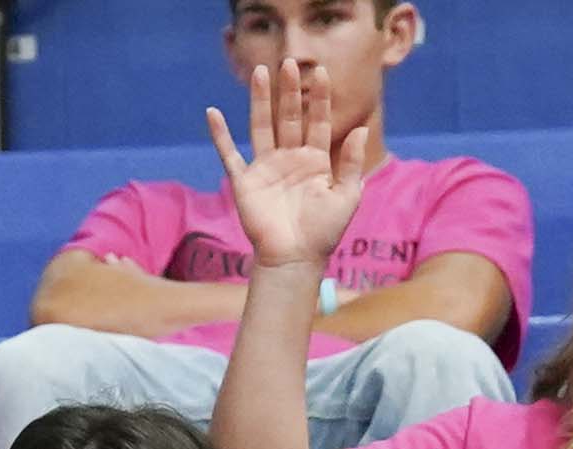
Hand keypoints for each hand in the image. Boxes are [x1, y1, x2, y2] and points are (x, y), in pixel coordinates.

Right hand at [202, 59, 371, 277]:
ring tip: (261, 72)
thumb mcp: (347, 196)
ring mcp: (266, 168)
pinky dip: (220, 135)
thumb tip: (359, 129)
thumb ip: (351, 163)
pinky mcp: (245, 182)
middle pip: (289, 116)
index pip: (318, 121)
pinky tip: (213, 113)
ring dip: (260, 100)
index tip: (322, 72)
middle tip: (290, 63)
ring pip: (262, 125)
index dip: (320, 98)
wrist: (294, 260)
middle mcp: (290, 159)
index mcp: (315, 161)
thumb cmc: (323, 233)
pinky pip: (230, 154)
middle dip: (290, 90)